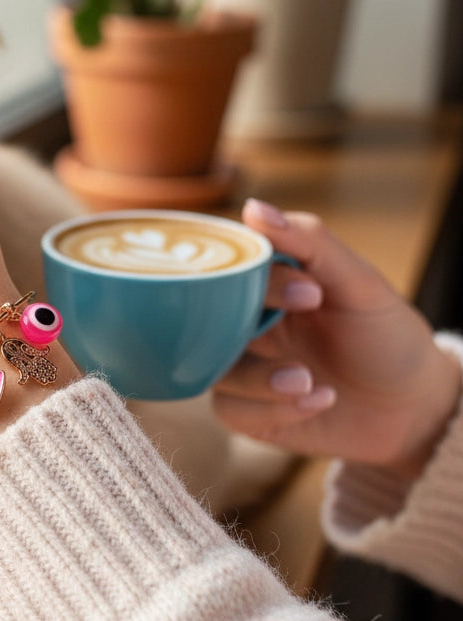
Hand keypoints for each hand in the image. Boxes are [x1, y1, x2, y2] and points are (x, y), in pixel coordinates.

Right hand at [213, 199, 460, 480]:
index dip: (250, 279)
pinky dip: (273, 408)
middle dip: (242, 331)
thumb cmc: (386, 336)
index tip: (307, 293)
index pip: (227, 267)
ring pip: (212, 368)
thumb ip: (310, 242)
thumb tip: (252, 208)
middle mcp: (247, 324)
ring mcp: (245, 367)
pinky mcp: (249, 411)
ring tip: (306, 380)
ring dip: (257, 378)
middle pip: (205, 319)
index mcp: (266, 286)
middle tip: (290, 333)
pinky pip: (229, 409)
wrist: (415, 408)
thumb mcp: (359, 283)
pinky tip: (319, 401)